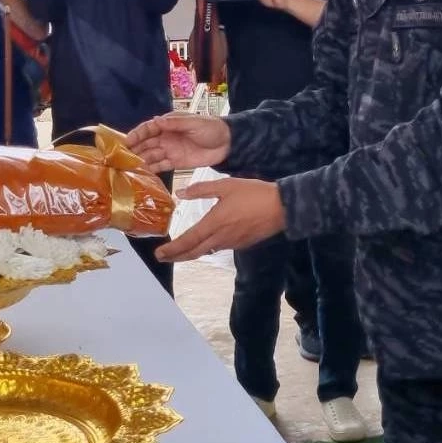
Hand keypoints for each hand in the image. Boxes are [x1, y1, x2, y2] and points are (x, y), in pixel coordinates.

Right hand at [126, 112, 230, 172]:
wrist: (227, 144)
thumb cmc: (211, 128)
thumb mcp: (194, 123)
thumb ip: (175, 123)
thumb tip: (156, 121)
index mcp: (168, 124)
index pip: (148, 128)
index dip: (136, 134)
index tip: (126, 142)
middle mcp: (166, 137)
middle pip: (146, 143)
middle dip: (133, 149)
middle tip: (120, 158)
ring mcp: (170, 150)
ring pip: (150, 155)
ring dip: (139, 160)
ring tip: (127, 168)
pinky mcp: (176, 162)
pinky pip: (160, 166)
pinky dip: (151, 169)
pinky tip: (141, 174)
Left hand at [155, 178, 285, 261]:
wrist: (282, 207)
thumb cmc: (253, 194)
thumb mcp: (226, 185)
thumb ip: (202, 189)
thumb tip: (180, 192)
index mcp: (214, 223)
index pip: (189, 240)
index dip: (172, 249)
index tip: (159, 253)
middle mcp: (221, 237)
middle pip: (195, 251)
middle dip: (176, 256)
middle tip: (162, 258)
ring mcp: (232, 243)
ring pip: (206, 251)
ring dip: (190, 253)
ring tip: (178, 252)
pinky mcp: (242, 243)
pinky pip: (219, 247)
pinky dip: (206, 248)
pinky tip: (203, 244)